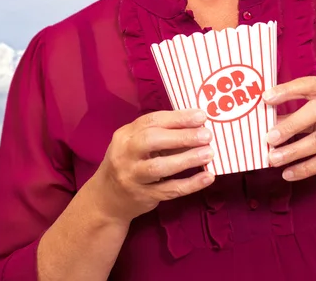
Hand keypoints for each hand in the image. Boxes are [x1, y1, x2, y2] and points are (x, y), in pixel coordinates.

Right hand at [91, 109, 214, 223]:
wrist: (107, 198)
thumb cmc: (130, 162)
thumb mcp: (137, 144)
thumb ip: (162, 134)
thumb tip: (197, 126)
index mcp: (126, 135)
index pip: (152, 121)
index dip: (178, 117)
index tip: (201, 116)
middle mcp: (125, 154)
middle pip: (152, 141)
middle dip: (182, 136)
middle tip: (206, 135)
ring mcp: (132, 177)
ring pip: (159, 167)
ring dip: (187, 159)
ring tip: (209, 153)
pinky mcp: (142, 197)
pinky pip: (169, 190)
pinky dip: (190, 184)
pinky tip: (207, 177)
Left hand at [263, 76, 315, 180]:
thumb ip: (301, 109)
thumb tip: (269, 119)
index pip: (310, 84)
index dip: (287, 90)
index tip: (265, 98)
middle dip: (291, 124)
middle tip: (269, 136)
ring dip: (294, 151)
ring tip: (273, 158)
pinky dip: (306, 168)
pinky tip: (288, 173)